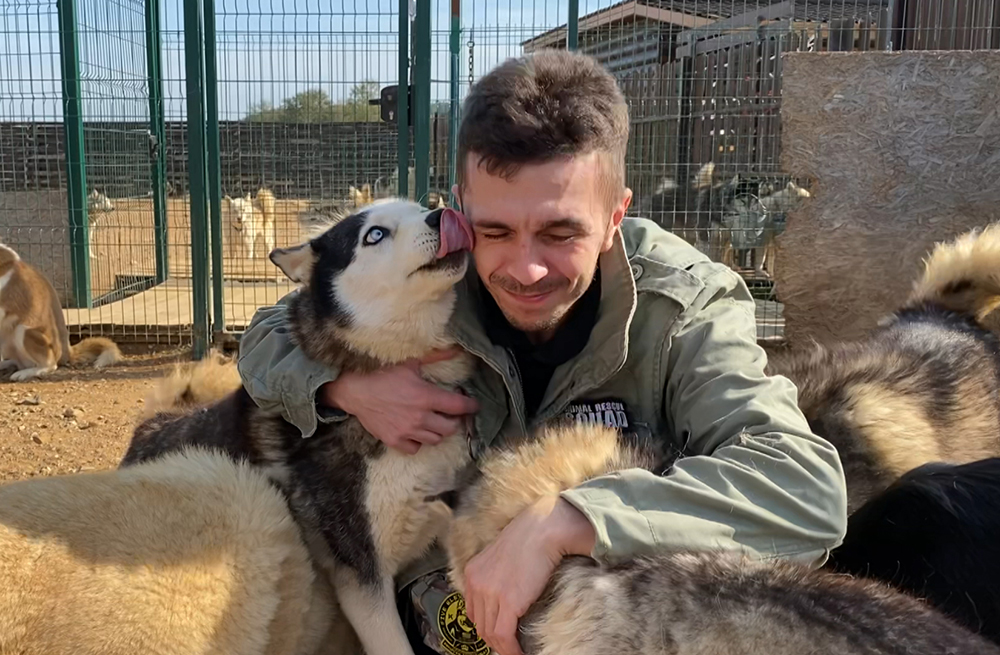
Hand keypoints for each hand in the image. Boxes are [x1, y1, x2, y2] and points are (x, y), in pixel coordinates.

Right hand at [320, 347, 478, 453]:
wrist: (356, 391)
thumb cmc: (383, 375)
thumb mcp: (411, 364)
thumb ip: (435, 358)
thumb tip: (456, 350)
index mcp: (426, 397)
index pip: (459, 406)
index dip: (471, 406)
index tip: (474, 405)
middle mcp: (420, 417)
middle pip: (451, 428)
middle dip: (455, 421)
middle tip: (452, 414)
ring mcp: (407, 431)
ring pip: (435, 440)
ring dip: (438, 432)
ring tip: (435, 422)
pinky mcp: (395, 440)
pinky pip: (416, 448)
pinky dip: (419, 442)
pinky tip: (416, 432)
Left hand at [463, 496, 595, 654]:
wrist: (546, 528)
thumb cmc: (532, 537)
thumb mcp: (504, 556)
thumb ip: (499, 576)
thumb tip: (508, 597)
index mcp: (473, 572)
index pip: (472, 611)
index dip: (485, 627)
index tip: (498, 635)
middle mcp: (476, 583)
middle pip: (480, 625)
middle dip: (494, 640)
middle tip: (510, 646)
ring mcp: (490, 593)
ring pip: (490, 634)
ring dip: (504, 648)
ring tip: (517, 651)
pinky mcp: (508, 602)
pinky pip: (503, 636)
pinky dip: (511, 650)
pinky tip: (520, 652)